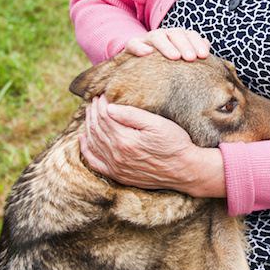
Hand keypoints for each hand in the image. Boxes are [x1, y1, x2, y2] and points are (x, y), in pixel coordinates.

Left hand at [78, 95, 224, 196]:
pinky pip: (95, 162)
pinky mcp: (119, 175)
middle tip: (94, 101)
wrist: (185, 170)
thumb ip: (132, 115)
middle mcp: (116, 155)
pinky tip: (83, 139)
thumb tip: (109, 107)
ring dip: (89, 126)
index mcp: (125, 140)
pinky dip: (86, 150)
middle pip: (96, 129)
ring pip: (93, 143)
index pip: (104, 117)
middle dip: (93, 112)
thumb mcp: (157, 124)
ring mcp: (116, 167)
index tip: (101, 94)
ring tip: (90, 113)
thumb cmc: (175, 144)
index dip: (100, 104)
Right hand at [125, 28, 209, 59]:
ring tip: (175, 57)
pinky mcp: (133, 45)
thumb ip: (195, 52)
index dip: (197, 43)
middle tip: (191, 58)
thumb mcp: (182, 59)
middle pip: (176, 34)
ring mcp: (148, 39)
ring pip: (157, 37)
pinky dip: (140, 47)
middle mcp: (164, 35)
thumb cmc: (168, 65)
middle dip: (185, 45)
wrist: (140, 66)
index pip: (190, 35)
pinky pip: (134, 43)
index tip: (204, 55)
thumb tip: (207, 45)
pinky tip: (147, 53)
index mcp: (178, 37)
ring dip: (167, 45)